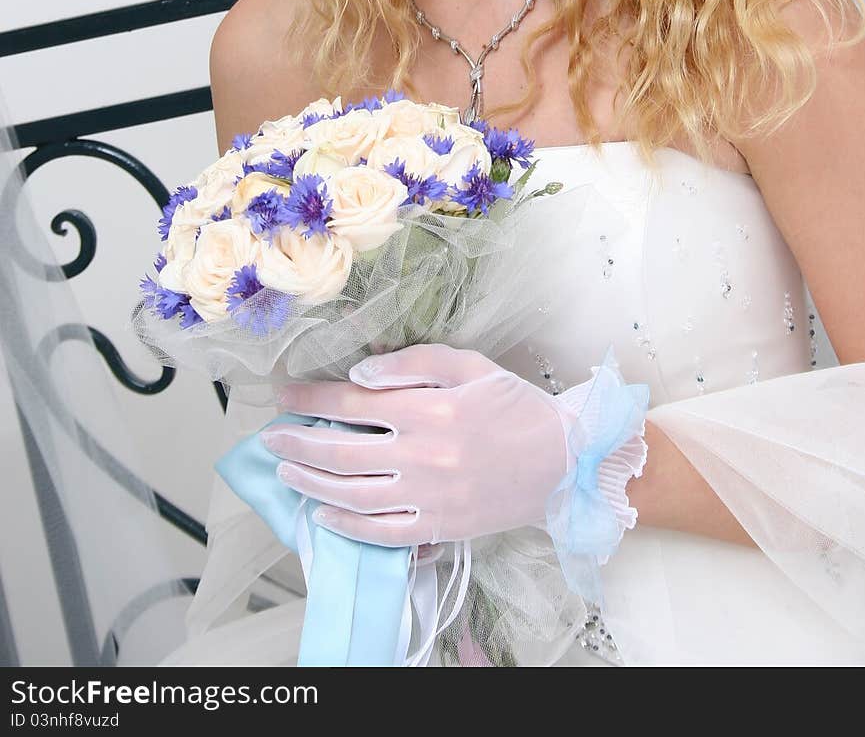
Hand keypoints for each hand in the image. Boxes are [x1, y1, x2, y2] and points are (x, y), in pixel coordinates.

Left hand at [263, 344, 580, 546]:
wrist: (563, 461)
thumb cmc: (515, 406)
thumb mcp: (470, 365)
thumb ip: (414, 362)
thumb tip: (360, 375)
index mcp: (429, 409)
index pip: (353, 404)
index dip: (311, 400)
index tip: (283, 396)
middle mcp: (422, 456)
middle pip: (342, 453)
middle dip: (298, 444)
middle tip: (269, 438)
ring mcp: (429, 497)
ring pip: (353, 496)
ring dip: (311, 484)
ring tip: (286, 473)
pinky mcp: (439, 527)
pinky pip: (382, 534)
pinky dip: (347, 528)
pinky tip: (324, 517)